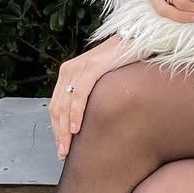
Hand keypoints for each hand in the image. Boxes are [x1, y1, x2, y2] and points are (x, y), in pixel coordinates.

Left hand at [49, 34, 130, 159]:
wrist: (137, 39)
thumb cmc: (123, 60)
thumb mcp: (101, 78)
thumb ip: (91, 92)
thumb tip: (88, 119)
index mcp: (68, 73)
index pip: (56, 106)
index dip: (56, 128)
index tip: (62, 146)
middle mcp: (69, 70)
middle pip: (57, 108)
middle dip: (58, 134)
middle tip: (63, 153)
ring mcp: (79, 68)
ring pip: (65, 105)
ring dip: (64, 129)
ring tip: (67, 148)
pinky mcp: (91, 67)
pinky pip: (79, 95)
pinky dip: (76, 113)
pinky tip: (77, 128)